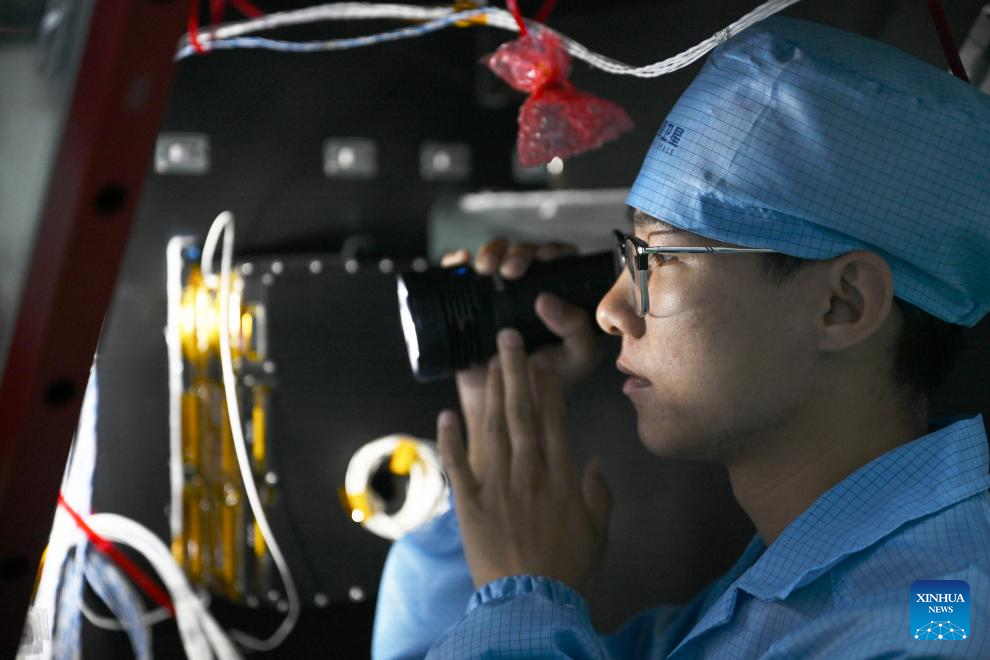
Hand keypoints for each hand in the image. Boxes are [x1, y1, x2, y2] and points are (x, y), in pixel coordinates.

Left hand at [436, 328, 611, 591]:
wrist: (530, 601)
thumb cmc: (567, 567)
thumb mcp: (597, 532)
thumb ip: (598, 494)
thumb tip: (594, 463)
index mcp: (560, 477)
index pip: (554, 421)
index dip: (548, 388)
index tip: (543, 363)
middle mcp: (528, 472)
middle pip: (522, 413)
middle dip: (516, 373)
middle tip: (508, 339)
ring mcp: (497, 485)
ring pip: (492, 429)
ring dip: (489, 392)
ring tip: (487, 361)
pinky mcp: (469, 502)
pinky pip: (458, 465)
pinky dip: (450, 439)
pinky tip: (445, 414)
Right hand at [440, 239, 601, 477]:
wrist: (507, 406)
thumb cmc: (548, 381)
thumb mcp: (577, 357)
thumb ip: (576, 328)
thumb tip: (546, 300)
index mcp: (559, 295)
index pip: (558, 259)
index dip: (553, 250)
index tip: (545, 258)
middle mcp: (527, 289)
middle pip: (523, 252)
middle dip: (517, 252)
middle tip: (512, 270)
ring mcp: (496, 295)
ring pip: (493, 256)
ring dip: (490, 252)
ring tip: (486, 269)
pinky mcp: (468, 304)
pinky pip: (460, 274)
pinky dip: (457, 261)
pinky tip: (461, 263)